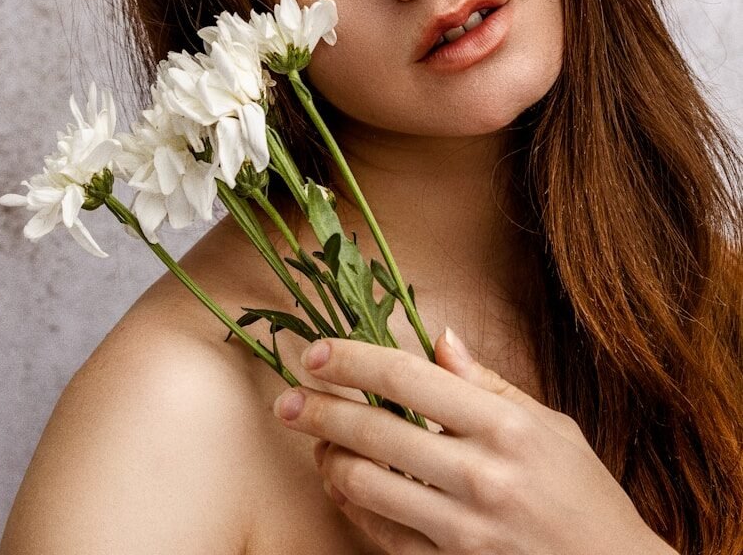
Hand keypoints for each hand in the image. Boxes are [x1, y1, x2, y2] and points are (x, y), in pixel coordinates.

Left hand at [272, 330, 669, 554]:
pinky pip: (384, 536)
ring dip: (330, 460)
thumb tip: (439, 336)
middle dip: (320, 409)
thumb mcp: (550, 427)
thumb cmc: (585, 498)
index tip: (317, 353)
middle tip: (286, 398)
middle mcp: (481, 476)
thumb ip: (488, 384)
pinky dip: (354, 507)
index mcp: (506, 427)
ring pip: (369, 485)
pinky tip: (343, 486)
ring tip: (314, 442)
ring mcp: (465, 531)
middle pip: (377, 430)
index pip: (409, 377)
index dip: (354, 360)